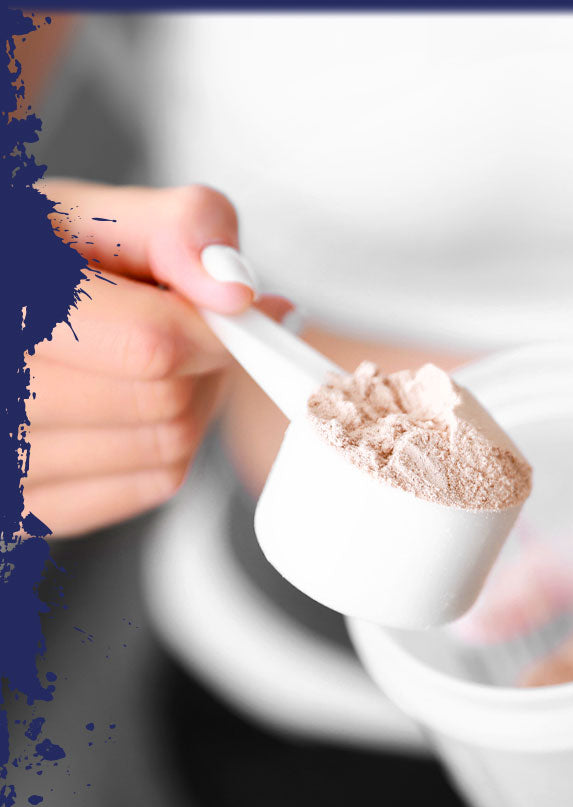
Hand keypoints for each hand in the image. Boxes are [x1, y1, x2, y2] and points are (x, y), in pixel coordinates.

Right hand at [25, 180, 291, 536]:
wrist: (19, 323)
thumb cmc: (51, 260)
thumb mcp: (104, 215)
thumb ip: (182, 226)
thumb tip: (234, 291)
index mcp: (7, 298)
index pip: (150, 345)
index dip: (211, 330)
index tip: (229, 313)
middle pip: (164, 403)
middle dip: (193, 364)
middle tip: (168, 329)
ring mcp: (3, 463)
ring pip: (166, 449)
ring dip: (184, 405)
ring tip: (139, 363)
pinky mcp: (26, 511)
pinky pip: (151, 486)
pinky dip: (162, 446)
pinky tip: (124, 407)